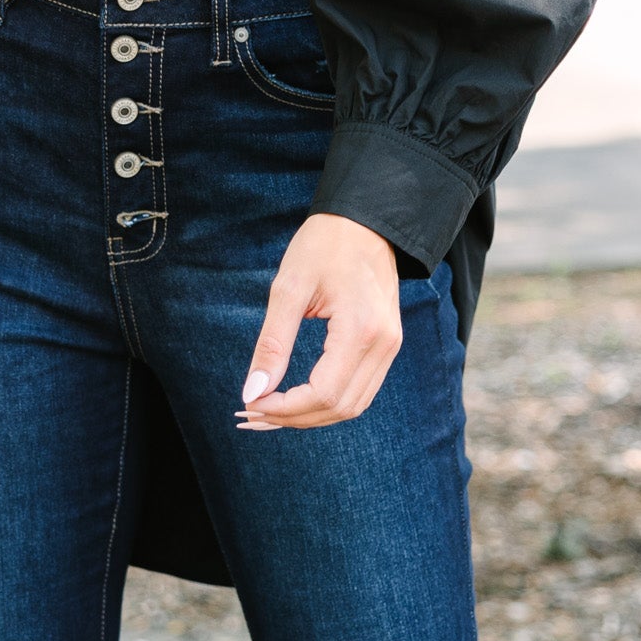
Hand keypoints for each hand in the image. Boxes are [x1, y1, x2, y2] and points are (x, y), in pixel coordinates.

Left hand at [238, 214, 402, 430]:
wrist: (365, 221)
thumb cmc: (324, 245)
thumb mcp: (288, 288)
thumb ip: (272, 343)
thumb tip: (252, 392)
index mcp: (360, 329)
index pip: (323, 393)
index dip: (285, 409)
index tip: (251, 402)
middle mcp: (383, 344)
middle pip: (339, 408)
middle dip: (293, 418)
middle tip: (252, 412)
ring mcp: (390, 347)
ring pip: (352, 406)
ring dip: (310, 416)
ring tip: (270, 411)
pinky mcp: (387, 346)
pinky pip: (360, 390)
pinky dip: (327, 403)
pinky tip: (297, 399)